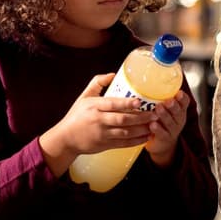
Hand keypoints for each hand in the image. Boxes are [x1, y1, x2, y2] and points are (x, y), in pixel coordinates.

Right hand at [39, 73, 155, 175]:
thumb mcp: (83, 96)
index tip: (139, 102)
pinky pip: (123, 144)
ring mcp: (102, 134)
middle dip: (141, 118)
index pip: (112, 104)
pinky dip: (136, 141)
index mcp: (94, 106)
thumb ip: (97, 83)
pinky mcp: (104, 145)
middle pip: (122, 119)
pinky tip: (145, 138)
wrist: (65, 138)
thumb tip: (113, 74)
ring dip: (141, 130)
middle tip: (155, 115)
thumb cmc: (76, 116)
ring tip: (154, 126)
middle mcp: (98, 120)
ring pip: (125, 133)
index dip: (126, 103)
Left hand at [145, 91, 189, 167]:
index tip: (179, 93)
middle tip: (168, 101)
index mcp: (180, 111)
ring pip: (170, 122)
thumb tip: (150, 81)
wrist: (163, 145)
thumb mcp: (166, 110)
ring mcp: (173, 130)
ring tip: (158, 109)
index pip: (185, 103)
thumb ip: (162, 99)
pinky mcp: (165, 139)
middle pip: (178, 112)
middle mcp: (178, 120)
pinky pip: (162, 133)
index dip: (183, 98)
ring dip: (164, 115)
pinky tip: (152, 125)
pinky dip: (158, 129)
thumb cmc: (163, 123)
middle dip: (173, 106)